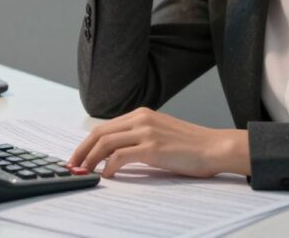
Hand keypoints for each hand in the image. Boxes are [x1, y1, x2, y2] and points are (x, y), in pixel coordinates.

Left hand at [69, 107, 249, 177]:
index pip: (104, 127)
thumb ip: (139, 138)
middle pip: (100, 133)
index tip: (78, 156)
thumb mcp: (160, 134)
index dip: (87, 143)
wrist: (215, 147)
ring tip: (85, 172)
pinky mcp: (153, 147)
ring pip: (106, 143)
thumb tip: (115, 154)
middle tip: (73, 165)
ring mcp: (147, 132)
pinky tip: (108, 174)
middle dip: (82, 151)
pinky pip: (121, 155)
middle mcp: (141, 119)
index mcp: (141, 114)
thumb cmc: (191, 146)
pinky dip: (109, 165)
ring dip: (91, 159)